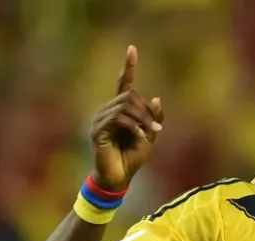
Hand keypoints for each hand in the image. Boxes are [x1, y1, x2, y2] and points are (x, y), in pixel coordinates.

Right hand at [90, 45, 163, 190]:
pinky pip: (119, 119)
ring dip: (142, 119)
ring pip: (124, 105)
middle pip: (129, 95)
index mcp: (120, 110)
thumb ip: (153, 119)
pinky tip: (140, 137)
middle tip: (156, 128)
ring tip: (149, 134)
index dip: (128, 67)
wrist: (120, 177)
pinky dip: (133, 126)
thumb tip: (156, 98)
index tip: (132, 49)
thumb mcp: (150, 136)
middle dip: (145, 111)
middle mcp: (108, 110)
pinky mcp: (98, 130)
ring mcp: (101, 119)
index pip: (123, 83)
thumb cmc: (132, 157)